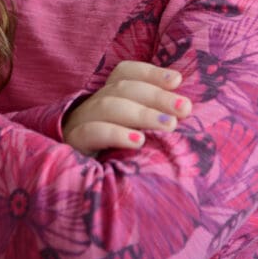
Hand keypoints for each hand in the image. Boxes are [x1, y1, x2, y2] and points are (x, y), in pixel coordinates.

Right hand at [63, 61, 191, 155]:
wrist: (73, 185)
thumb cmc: (112, 159)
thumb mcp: (133, 135)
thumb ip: (154, 120)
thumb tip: (185, 110)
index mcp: (107, 98)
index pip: (125, 73)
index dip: (150, 73)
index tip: (177, 80)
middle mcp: (91, 105)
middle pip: (122, 89)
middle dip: (156, 96)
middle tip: (184, 108)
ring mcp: (78, 123)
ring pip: (108, 107)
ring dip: (142, 114)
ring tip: (170, 125)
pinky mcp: (72, 144)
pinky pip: (91, 132)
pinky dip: (116, 134)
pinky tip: (138, 142)